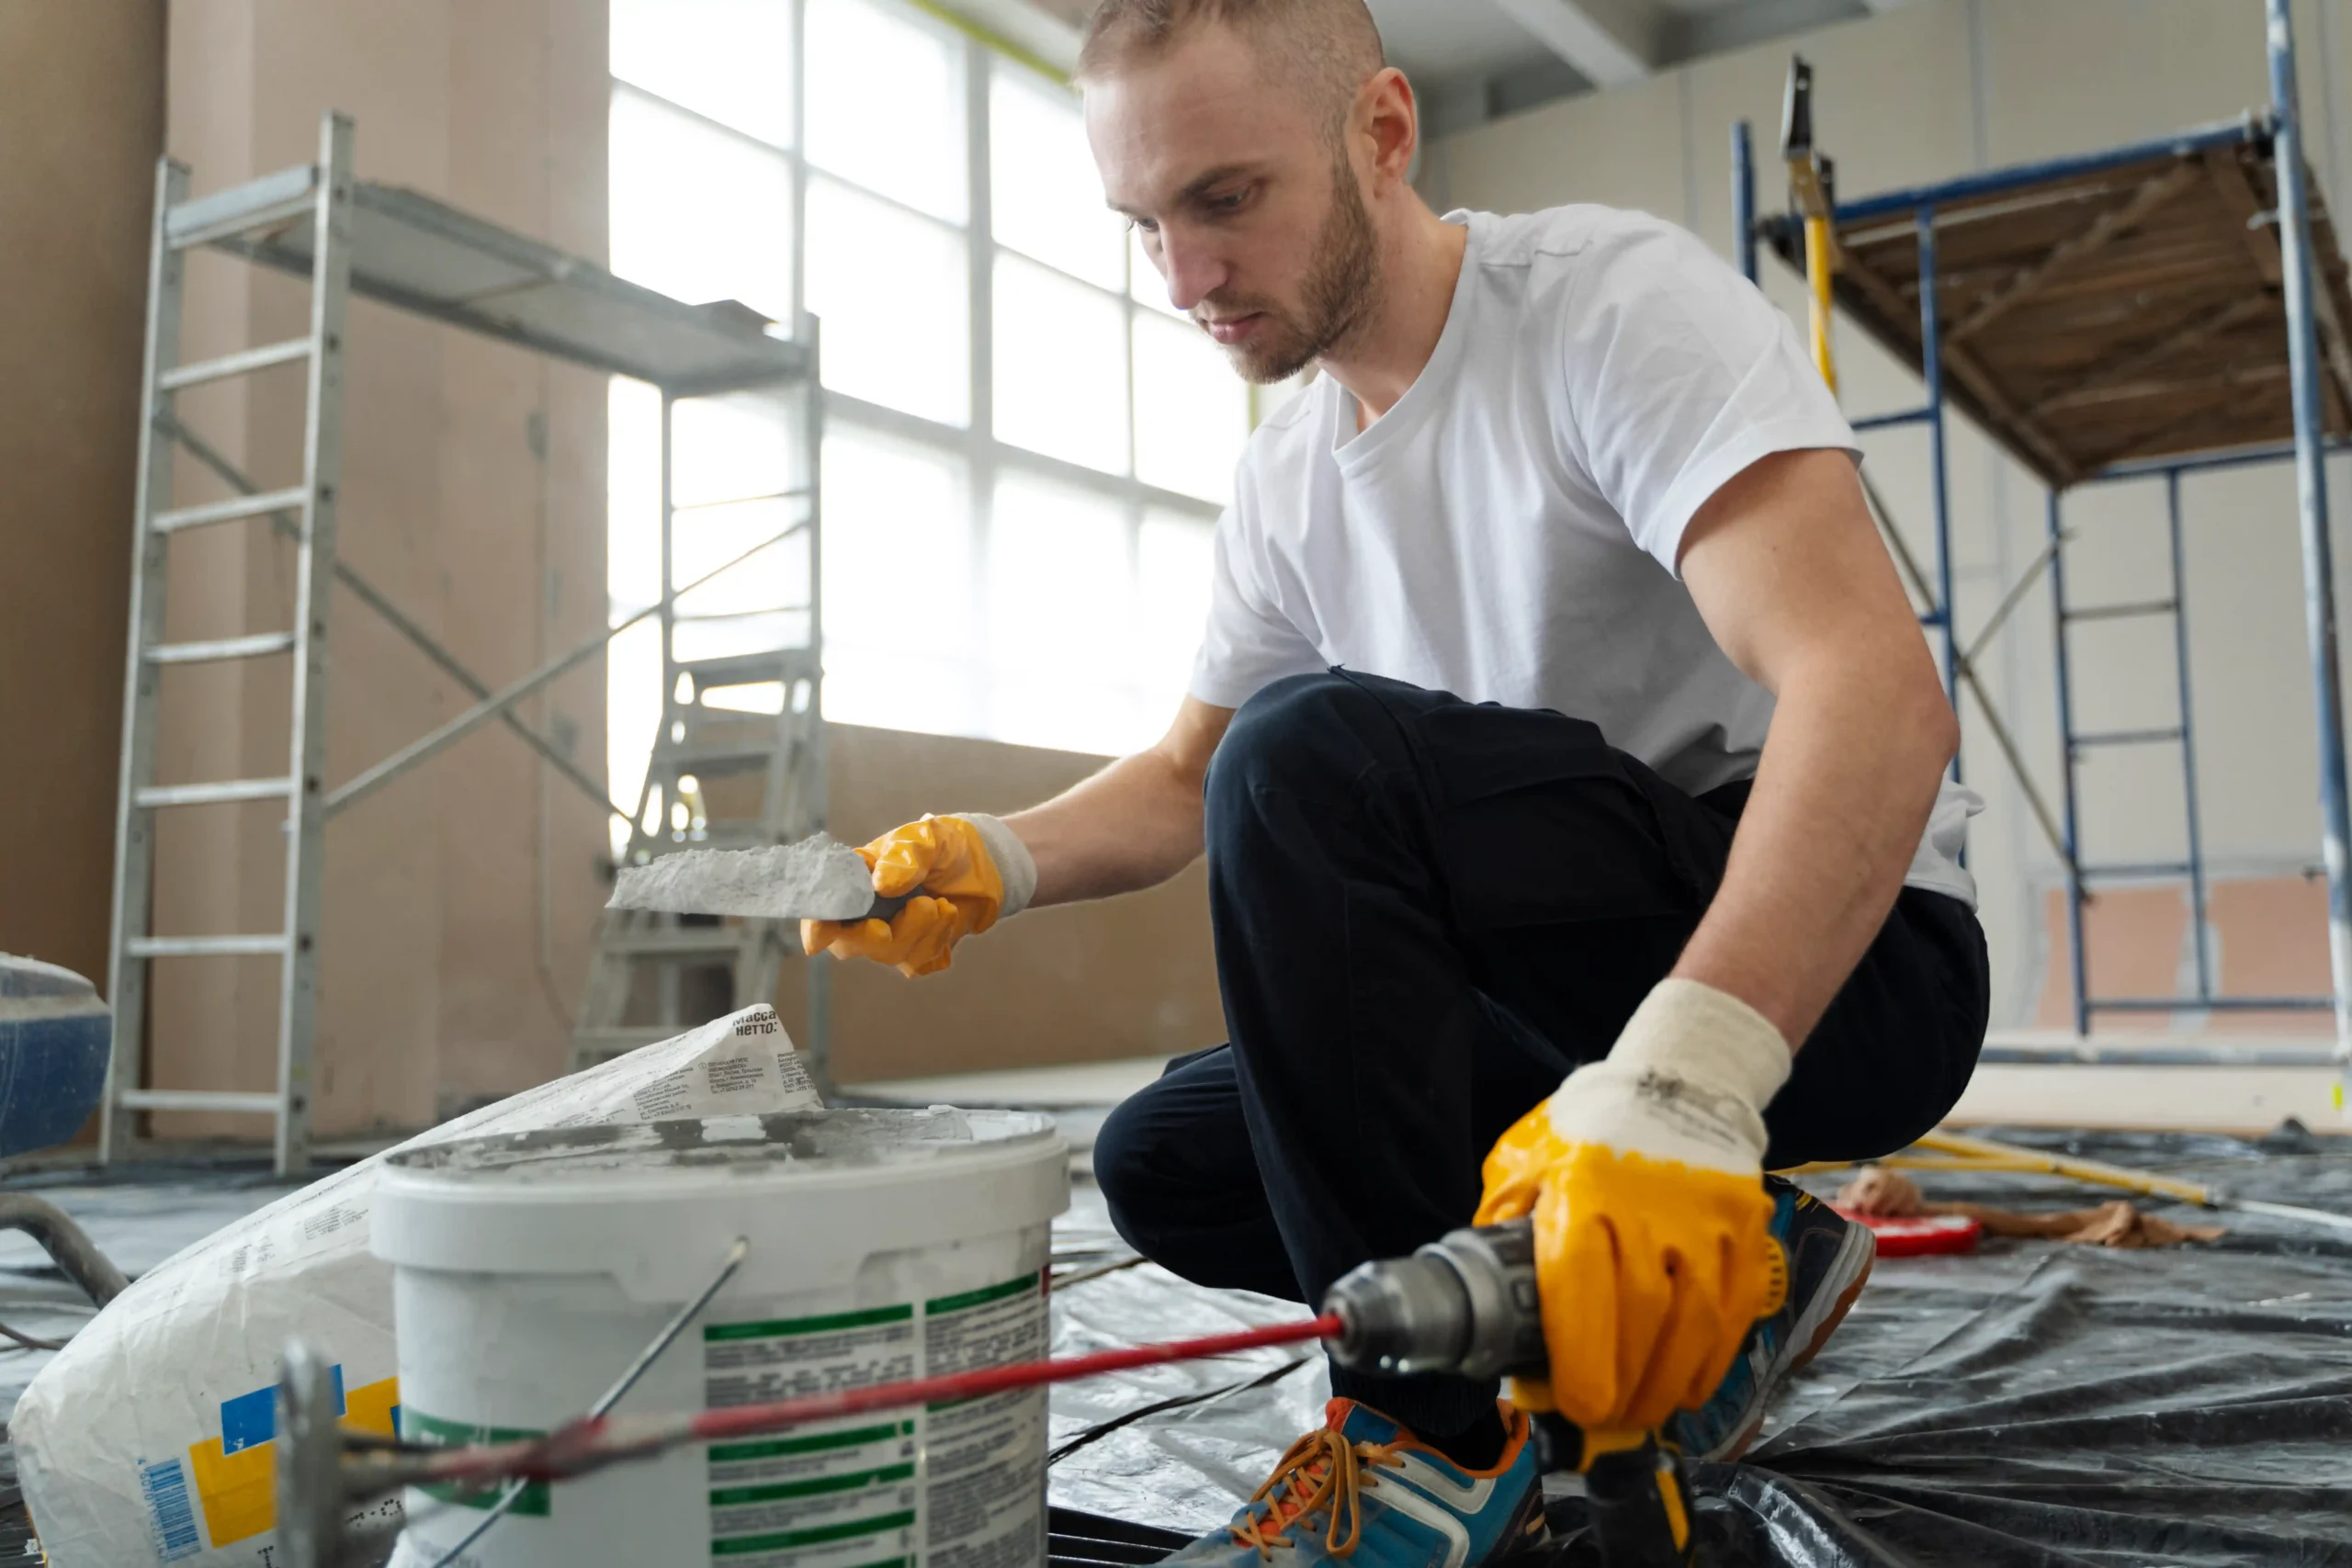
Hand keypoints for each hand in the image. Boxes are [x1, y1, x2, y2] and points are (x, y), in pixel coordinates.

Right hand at [800, 815, 1035, 977]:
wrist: (983, 866)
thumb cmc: (942, 846)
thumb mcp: (927, 837)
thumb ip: (905, 856)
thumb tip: (881, 886)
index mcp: (853, 883)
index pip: (822, 912)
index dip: (815, 927)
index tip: (819, 937)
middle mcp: (863, 914)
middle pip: (848, 944)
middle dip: (870, 937)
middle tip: (901, 917)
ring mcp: (889, 937)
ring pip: (889, 954)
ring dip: (919, 930)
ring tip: (940, 904)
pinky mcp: (915, 952)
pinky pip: (917, 962)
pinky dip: (936, 939)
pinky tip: (947, 914)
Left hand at [1474, 979, 1790, 1433]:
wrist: (1679, 1075)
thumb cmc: (1589, 1126)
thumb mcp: (1525, 1160)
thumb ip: (1505, 1223)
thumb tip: (1480, 1296)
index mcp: (1583, 1190)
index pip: (1582, 1286)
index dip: (1581, 1355)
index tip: (1573, 1402)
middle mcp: (1650, 1206)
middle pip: (1643, 1315)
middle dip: (1624, 1383)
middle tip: (1604, 1420)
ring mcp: (1707, 1218)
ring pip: (1697, 1321)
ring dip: (1670, 1382)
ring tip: (1645, 1414)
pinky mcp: (1747, 1227)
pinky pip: (1738, 1308)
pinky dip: (1715, 1358)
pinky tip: (1690, 1387)